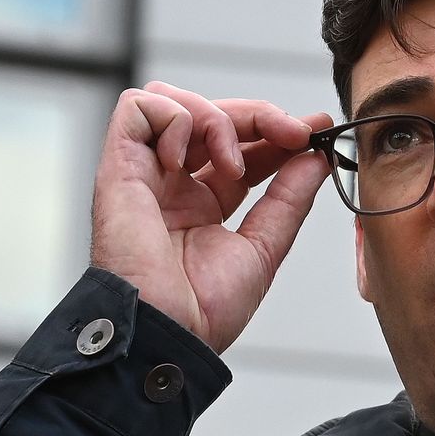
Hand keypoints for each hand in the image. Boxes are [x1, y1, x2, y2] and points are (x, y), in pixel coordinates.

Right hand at [89, 81, 332, 352]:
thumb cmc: (203, 310)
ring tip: (234, 162)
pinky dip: (175, 119)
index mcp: (204, 203)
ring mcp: (146, 173)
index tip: (315, 129)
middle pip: (214, 116)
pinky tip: (189, 158)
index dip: (277, 130)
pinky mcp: (118, 166)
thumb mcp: (264, 246)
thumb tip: (316, 157)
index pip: (242, 146)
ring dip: (217, 117)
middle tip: (293, 132)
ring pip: (175, 101)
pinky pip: (137, 107)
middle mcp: (174, 183)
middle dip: (259, 115)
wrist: (167, 334)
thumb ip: (290, 198)